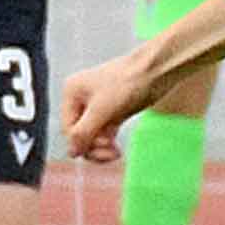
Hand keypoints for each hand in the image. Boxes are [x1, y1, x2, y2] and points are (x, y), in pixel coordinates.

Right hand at [61, 43, 200, 160]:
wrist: (156, 71)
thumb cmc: (128, 82)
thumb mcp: (101, 110)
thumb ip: (84, 132)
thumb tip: (71, 153)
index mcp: (72, 93)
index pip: (68, 128)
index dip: (82, 142)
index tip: (101, 147)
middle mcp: (82, 100)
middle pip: (79, 134)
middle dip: (93, 146)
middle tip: (110, 154)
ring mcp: (98, 107)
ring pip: (92, 137)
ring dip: (102, 148)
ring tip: (115, 153)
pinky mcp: (112, 113)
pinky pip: (104, 134)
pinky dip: (109, 144)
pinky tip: (117, 150)